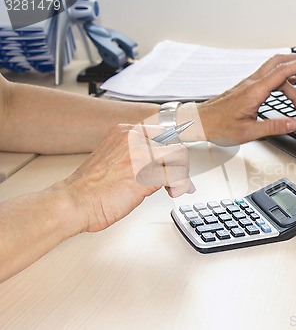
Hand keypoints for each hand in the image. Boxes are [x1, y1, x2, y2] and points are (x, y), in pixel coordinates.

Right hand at [61, 124, 194, 232]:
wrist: (73, 202)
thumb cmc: (89, 188)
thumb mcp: (111, 158)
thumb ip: (132, 154)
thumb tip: (155, 163)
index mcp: (123, 132)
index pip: (162, 133)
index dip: (170, 150)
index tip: (174, 161)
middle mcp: (133, 138)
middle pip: (174, 146)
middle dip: (179, 166)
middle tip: (174, 180)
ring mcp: (141, 154)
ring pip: (180, 158)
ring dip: (182, 176)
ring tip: (174, 188)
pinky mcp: (147, 173)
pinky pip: (178, 175)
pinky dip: (182, 185)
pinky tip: (175, 192)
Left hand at [177, 54, 295, 143]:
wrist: (200, 122)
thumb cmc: (219, 127)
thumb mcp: (248, 132)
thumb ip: (273, 127)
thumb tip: (294, 124)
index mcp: (254, 91)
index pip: (282, 72)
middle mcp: (251, 83)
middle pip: (278, 62)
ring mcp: (248, 84)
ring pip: (273, 71)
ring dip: (290, 78)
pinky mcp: (245, 88)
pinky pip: (266, 77)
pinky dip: (280, 80)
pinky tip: (284, 87)